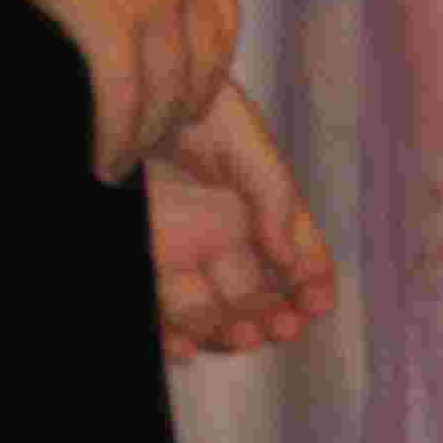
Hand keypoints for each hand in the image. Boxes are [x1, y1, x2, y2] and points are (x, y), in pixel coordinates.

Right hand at [0, 0, 238, 180]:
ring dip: (144, 141)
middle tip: (156, 146)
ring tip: (122, 168)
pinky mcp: (108, 17)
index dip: (209, 73)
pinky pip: (122, 99)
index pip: (224, 24)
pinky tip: (102, 162)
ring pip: (164, 94)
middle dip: (181, 116)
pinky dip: (116, 139)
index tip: (191, 103)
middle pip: (201, 68)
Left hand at [146, 79, 339, 360]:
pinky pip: (161, 314)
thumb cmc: (190, 107)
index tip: (319, 303)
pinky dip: (173, 338)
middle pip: (254, 287)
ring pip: (212, 309)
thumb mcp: (243, 139)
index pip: (293, 244)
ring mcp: (182, 250)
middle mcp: (221, 231)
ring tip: (246, 335)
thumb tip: (290, 256)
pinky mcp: (146, 261)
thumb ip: (272, 194)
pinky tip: (187, 347)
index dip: (312, 276)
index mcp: (254, 200)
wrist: (123, 95)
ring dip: (231, 330)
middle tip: (284, 327)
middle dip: (274, 313)